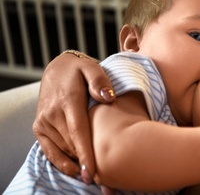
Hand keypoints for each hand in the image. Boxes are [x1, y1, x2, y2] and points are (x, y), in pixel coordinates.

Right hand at [32, 52, 114, 182]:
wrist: (57, 68)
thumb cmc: (80, 70)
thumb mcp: (91, 68)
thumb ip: (100, 81)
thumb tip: (108, 97)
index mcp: (68, 101)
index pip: (78, 132)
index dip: (86, 154)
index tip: (93, 173)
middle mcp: (52, 114)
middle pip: (72, 146)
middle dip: (87, 165)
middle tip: (105, 182)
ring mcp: (44, 122)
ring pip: (62, 150)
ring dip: (77, 165)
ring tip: (95, 179)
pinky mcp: (39, 127)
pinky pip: (49, 150)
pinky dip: (62, 162)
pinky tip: (75, 171)